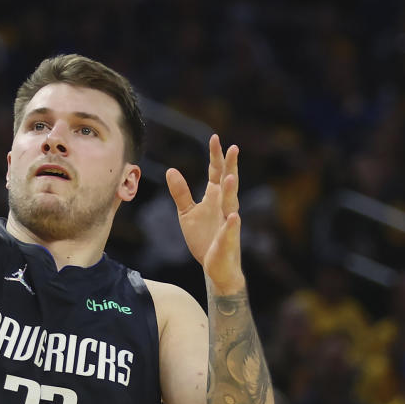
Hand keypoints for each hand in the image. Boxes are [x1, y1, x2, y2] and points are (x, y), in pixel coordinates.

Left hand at [166, 134, 244, 294]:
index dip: (216, 156)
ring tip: (231, 177)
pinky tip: (233, 217)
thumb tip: (171, 170)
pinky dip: (231, 225)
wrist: (214, 266)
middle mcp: (224, 206)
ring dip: (232, 191)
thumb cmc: (204, 238)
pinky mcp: (227, 241)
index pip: (216, 172)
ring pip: (231, 204)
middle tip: (233, 148)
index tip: (215, 137)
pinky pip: (229, 232)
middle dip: (230, 166)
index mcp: (215, 198)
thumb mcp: (187, 213)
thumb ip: (181, 192)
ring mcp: (228, 223)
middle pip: (228, 182)